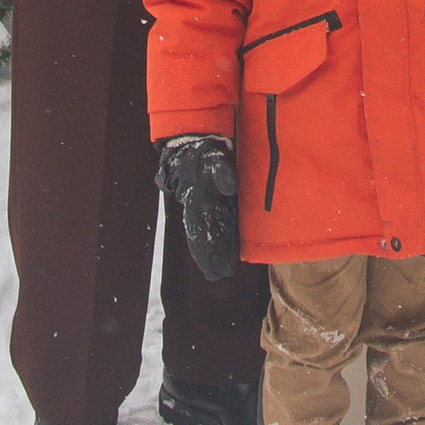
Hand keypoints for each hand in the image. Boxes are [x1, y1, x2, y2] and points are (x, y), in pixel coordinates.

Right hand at [158, 133, 240, 280]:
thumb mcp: (213, 161)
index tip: (209, 267)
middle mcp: (198, 211)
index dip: (204, 252)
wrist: (195, 148)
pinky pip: (218, 226)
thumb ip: (222, 174)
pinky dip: (223, 240)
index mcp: (196, 203)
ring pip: (210, 236)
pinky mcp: (214, 205)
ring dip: (216, 253)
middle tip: (218, 276)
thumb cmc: (204, 156)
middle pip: (203, 240)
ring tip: (222, 271)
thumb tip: (230, 188)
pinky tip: (229, 252)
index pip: (198, 233)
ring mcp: (206, 209)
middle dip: (209, 259)